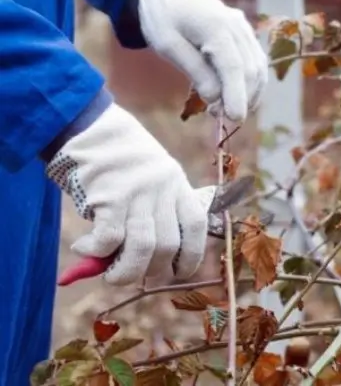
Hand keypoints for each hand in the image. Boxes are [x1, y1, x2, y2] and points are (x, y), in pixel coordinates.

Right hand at [46, 103, 215, 285]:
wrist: (91, 126)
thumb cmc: (121, 158)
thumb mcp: (152, 177)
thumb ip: (155, 212)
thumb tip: (144, 262)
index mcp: (177, 183)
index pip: (196, 226)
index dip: (192, 255)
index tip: (179, 273)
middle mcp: (163, 189)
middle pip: (168, 245)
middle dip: (151, 270)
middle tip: (130, 271)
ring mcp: (138, 192)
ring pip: (143, 248)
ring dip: (125, 272)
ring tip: (110, 274)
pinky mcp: (110, 196)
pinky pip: (110, 239)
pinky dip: (96, 252)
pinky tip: (84, 248)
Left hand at [138, 0, 267, 121]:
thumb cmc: (163, 20)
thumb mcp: (167, 46)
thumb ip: (194, 71)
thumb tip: (215, 99)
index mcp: (215, 26)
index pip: (234, 67)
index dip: (237, 96)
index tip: (234, 119)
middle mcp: (237, 26)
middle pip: (251, 70)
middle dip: (241, 99)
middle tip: (218, 116)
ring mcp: (244, 29)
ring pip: (259, 69)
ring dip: (249, 94)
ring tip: (227, 109)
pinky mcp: (246, 35)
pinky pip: (256, 63)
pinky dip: (250, 84)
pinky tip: (236, 96)